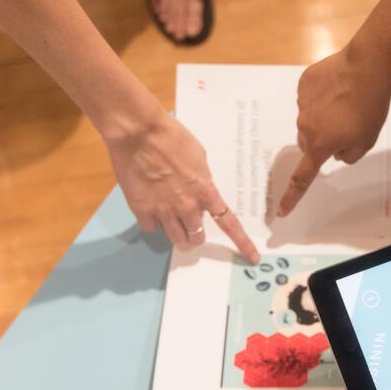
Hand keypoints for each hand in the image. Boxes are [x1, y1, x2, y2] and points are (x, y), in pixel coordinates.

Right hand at [104, 110, 258, 261]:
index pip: (229, 223)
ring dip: (177, 232)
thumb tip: (200, 189)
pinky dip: (154, 222)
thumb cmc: (171, 136)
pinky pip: (152, 229)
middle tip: (190, 223)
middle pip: (197, 235)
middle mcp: (187, 206)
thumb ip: (201, 179)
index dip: (242, 242)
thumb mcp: (198, 156)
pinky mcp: (142, 210)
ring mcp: (164, 210)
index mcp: (205, 191)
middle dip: (196, 232)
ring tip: (171, 218)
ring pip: (176, 238)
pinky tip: (151, 208)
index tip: (252, 257)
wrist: (138, 133)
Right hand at [277, 48, 390, 216]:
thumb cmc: (370, 109)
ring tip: (346, 102)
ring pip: (309, 118)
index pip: (302, 177)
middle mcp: (305, 126)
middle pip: (308, 142)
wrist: (367, 68)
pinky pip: (310, 97)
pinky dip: (321, 96)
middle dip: (321, 141)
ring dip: (323, 116)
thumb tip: (336, 152)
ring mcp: (302, 103)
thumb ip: (348, 155)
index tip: (280, 211)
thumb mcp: (366, 141)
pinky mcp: (304, 84)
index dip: (291, 196)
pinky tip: (338, 87)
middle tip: (345, 128)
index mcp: (320, 145)